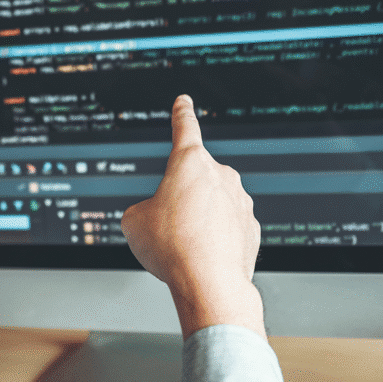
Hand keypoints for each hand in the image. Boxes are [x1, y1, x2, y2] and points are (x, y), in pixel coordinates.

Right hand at [121, 95, 264, 338]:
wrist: (208, 282)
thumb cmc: (172, 247)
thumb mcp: (133, 221)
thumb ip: (141, 208)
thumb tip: (149, 216)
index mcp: (189, 163)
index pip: (184, 128)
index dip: (181, 113)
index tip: (184, 102)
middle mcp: (220, 176)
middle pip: (195, 178)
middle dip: (181, 197)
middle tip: (167, 224)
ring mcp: (240, 202)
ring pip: (212, 205)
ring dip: (198, 220)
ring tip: (183, 246)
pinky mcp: (251, 228)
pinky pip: (227, 228)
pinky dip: (214, 239)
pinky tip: (202, 257)